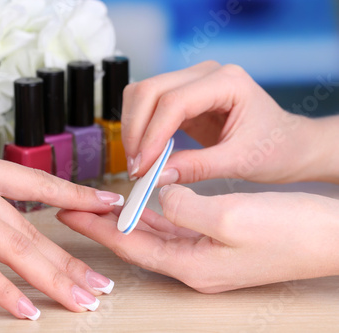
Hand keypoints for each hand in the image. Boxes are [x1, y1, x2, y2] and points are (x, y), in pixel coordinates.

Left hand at [57, 184, 338, 292]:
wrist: (330, 237)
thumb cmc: (288, 232)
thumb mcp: (230, 216)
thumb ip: (184, 207)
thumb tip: (160, 196)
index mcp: (191, 265)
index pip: (129, 245)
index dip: (97, 229)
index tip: (70, 213)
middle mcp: (192, 265)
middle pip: (135, 241)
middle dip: (105, 223)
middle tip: (77, 205)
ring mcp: (204, 255)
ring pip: (153, 234)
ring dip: (127, 217)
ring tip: (101, 202)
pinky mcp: (216, 241)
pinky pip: (174, 227)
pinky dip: (155, 213)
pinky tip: (143, 202)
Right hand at [122, 61, 324, 184]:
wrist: (290, 144)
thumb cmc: (277, 148)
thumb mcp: (239, 161)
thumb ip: (196, 168)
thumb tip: (156, 176)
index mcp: (227, 82)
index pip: (174, 101)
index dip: (152, 134)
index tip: (143, 166)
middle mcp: (206, 74)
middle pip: (149, 90)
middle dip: (136, 129)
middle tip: (136, 166)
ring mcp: (193, 82)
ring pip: (142, 94)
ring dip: (133, 127)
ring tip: (139, 161)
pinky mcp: (184, 96)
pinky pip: (150, 105)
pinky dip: (141, 128)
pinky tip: (146, 153)